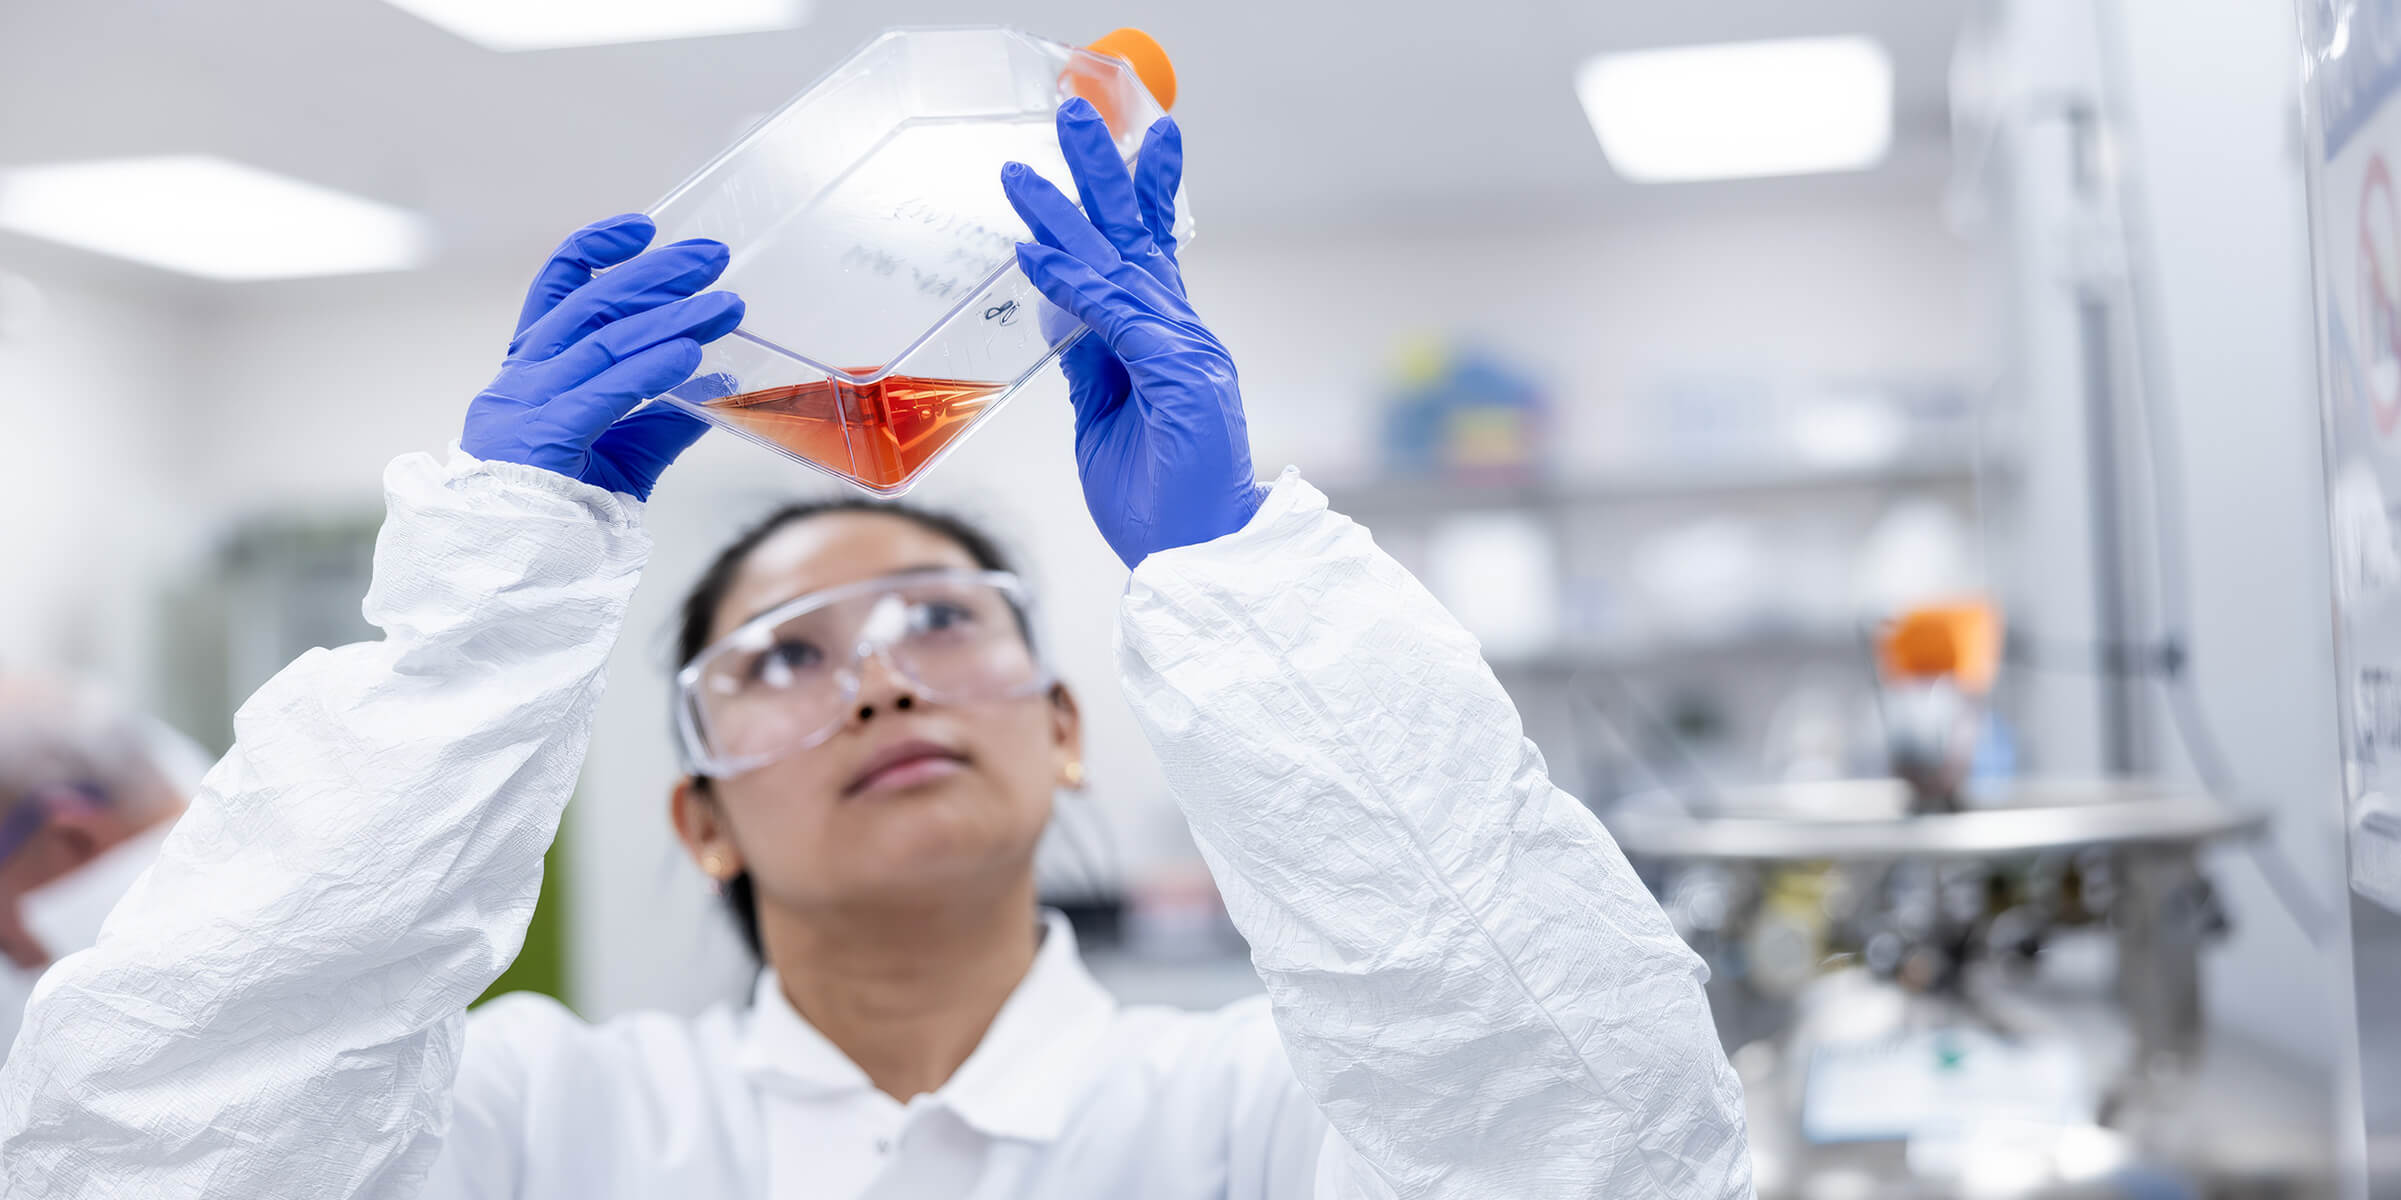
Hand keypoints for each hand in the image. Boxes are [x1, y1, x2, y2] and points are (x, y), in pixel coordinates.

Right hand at [461, 214, 744, 499]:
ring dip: (672, 319)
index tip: (643, 226)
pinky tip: (689, 353)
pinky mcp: (541, 442)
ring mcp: (525, 409)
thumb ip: (664, 416)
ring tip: (725, 304)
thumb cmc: (560, 513)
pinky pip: (602, 394)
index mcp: (529, 375)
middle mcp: (520, 381)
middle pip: (589, 306)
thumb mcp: (622, 452)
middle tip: (714, 256)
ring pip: (602, 344)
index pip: (555, 292)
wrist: (514, 578)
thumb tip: (722, 381)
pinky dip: (649, 369)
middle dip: (656, 275)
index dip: (595, 251)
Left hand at [1002, 99, 1262, 569]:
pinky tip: (1040, 250)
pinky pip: (1117, 317)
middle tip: (1074, 111)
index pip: (1146, 254)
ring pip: (1123, 265)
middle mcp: (1183, 338)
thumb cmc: (1160, 504)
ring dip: (1070, 213)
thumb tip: (1061, 314)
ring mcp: (1187, 354)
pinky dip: (1076, 281)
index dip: (1130, 196)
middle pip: (1140, 237)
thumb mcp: (1105, 423)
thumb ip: (1092, 363)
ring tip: (1028, 173)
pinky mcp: (1182, 378)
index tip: (1120, 142)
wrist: (1200, 558)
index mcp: (1170, 345)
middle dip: (1104, 172)